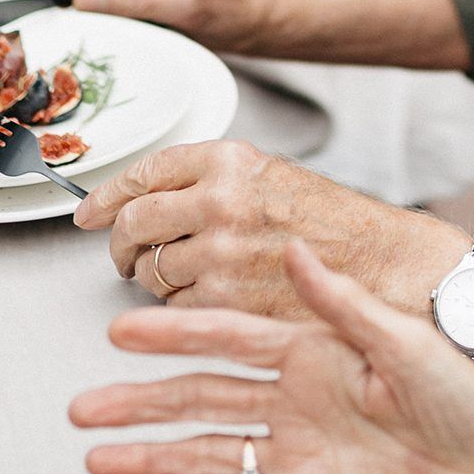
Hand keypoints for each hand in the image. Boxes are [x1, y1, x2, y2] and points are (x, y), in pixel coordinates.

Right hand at [69, 239, 473, 473]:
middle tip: (84, 405)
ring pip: (208, 454)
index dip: (173, 335)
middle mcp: (295, 399)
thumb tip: (295, 250)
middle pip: (200, 399)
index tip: (122, 331)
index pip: (227, 339)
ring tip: (98, 460)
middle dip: (141, 401)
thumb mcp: (405, 340)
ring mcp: (297, 452)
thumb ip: (342, 303)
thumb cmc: (466, 400)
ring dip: (152, 458)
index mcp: (313, 353)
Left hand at [73, 135, 460, 313]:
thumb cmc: (336, 226)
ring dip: (152, 281)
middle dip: (119, 244)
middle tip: (124, 255)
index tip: (90, 212)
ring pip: (149, 271)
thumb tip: (141, 198)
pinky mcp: (225, 303)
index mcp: (228, 160)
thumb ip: (209, 181)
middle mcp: (218, 201)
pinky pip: (174, 310)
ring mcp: (220, 254)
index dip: (106, 196)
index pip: (143, 173)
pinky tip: (210, 303)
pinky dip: (181, 312)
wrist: (384, 268)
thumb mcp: (271, 177)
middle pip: (134, 223)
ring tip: (180, 280)